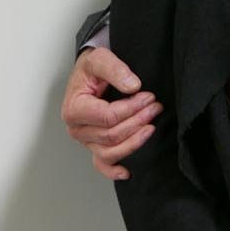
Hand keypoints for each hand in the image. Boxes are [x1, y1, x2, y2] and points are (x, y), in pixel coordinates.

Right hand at [61, 48, 161, 179]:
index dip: (132, 108)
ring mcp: (85, 140)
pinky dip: (113, 171)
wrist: (89, 73)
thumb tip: (133, 86)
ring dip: (134, 141)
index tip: (149, 97)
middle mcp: (77, 128)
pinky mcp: (94, 145)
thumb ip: (115, 69)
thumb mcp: (100, 58)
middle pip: (111, 135)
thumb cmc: (92, 68)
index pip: (107, 117)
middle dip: (138, 121)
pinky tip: (127, 172)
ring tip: (152, 127)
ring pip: (110, 152)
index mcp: (74, 109)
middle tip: (156, 106)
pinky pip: (101, 164)